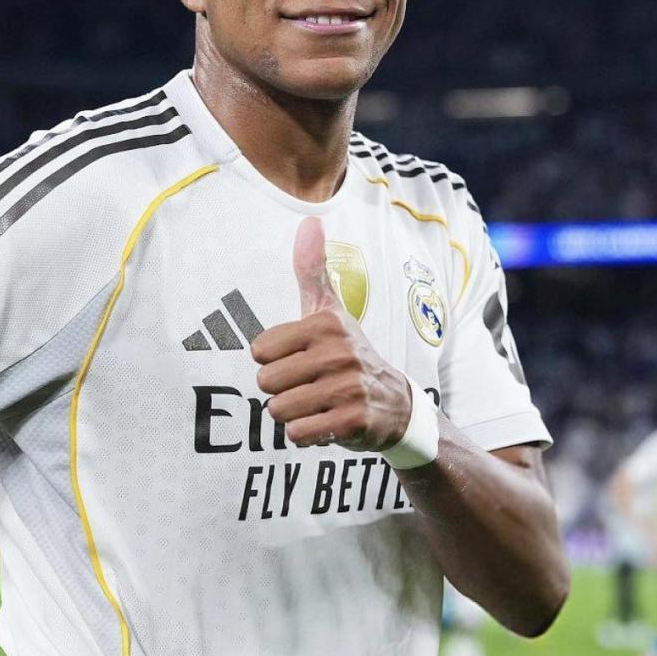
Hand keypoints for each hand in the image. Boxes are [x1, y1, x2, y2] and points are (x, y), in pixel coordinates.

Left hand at [251, 217, 411, 450]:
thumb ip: (313, 270)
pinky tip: (326, 422)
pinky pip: (298, 434)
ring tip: (317, 404)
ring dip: (292, 414)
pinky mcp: (352, 422)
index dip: (273, 361)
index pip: (259, 350)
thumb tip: (310, 221)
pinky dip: (306, 434)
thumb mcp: (331, 311)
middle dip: (280, 391)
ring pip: (279, 410)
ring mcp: (347, 388)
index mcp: (326, 325)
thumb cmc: (350, 354)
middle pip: (266, 383)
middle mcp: (338, 353)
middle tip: (308, 386)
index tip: (300, 360)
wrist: (396, 405)